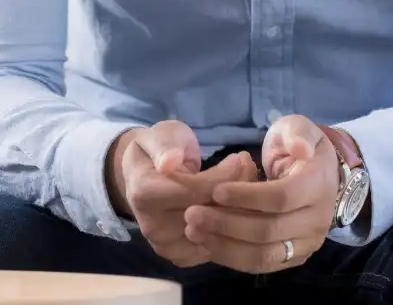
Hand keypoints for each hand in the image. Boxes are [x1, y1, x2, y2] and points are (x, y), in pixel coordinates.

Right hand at [107, 121, 258, 267]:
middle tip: (250, 167)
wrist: (143, 177)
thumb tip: (169, 163)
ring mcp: (167, 247)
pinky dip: (233, 227)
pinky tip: (238, 205)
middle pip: (210, 216)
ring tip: (248, 183)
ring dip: (240, 211)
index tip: (240, 157)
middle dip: (238, 192)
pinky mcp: (181, 258)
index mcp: (146, 195)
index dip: (226, 176)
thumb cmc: (158, 150)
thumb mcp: (161, 135)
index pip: (197, 191)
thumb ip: (166, 146)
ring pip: (218, 235)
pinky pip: (217, 248)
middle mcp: (153, 227)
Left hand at [183, 115, 338, 273]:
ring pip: (263, 254)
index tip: (215, 190)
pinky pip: (260, 265)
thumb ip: (297, 133)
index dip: (246, 197)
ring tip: (193, 230)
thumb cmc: (299, 146)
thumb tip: (300, 148)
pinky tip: (207, 243)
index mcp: (318, 186)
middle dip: (227, 224)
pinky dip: (232, 257)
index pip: (281, 198)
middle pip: (269, 231)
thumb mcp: (298, 128)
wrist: (318, 174)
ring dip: (224, 245)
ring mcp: (306, 244)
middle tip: (192, 213)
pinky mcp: (293, 258)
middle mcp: (317, 221)